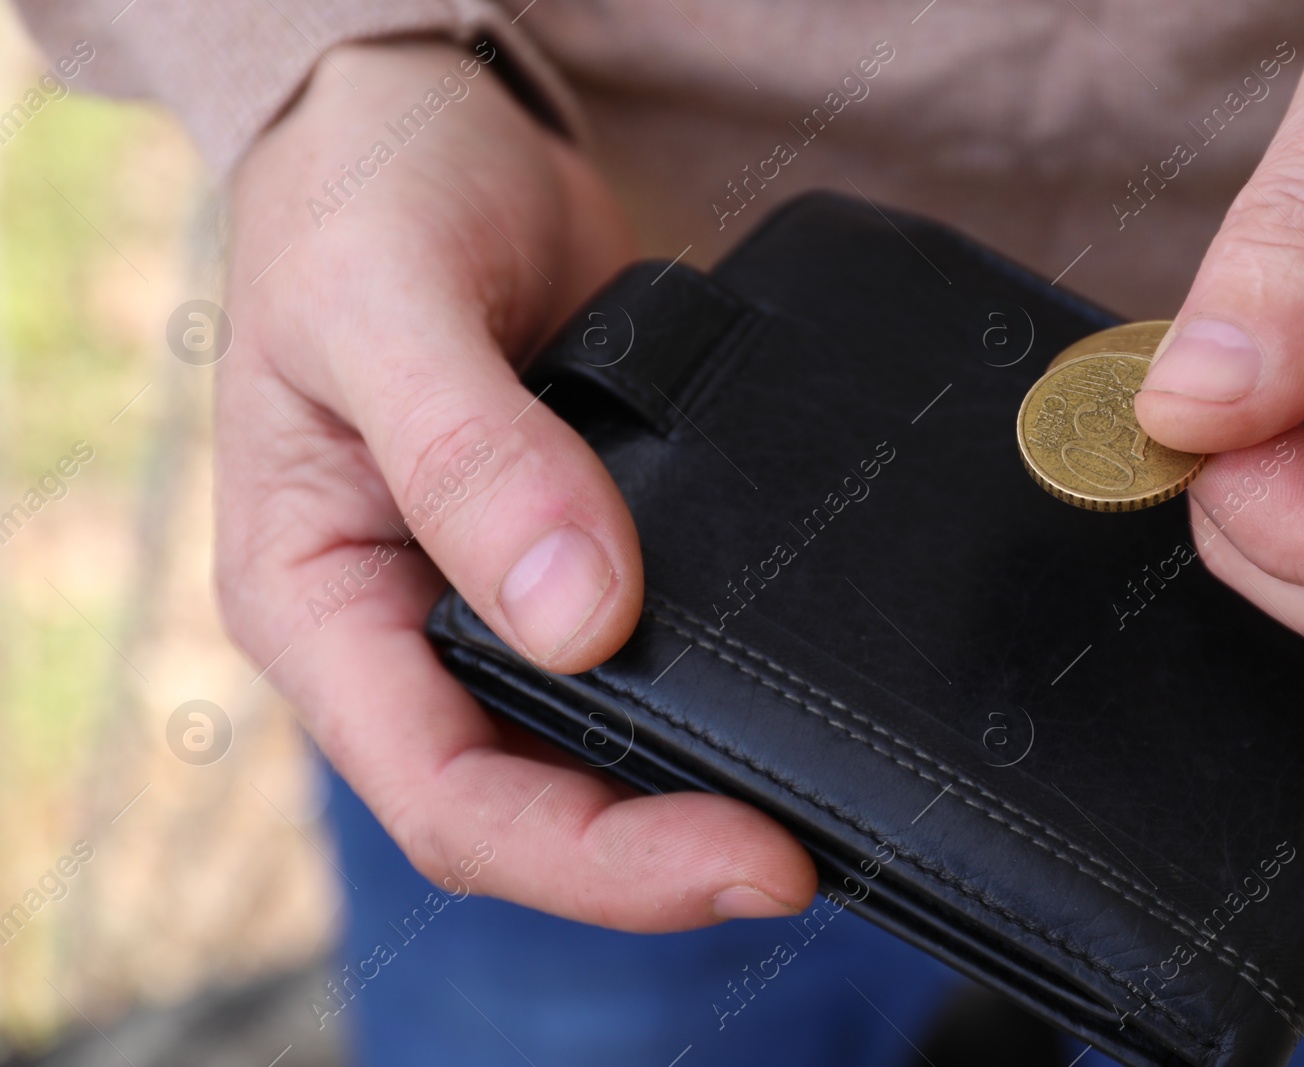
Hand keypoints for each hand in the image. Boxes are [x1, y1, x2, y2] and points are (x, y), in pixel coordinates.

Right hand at [217, 41, 813, 924]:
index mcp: (319, 602)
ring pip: (592, 755)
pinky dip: (716, 694)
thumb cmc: (365, 192)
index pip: (446, 795)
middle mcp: (407, 629)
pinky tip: (793, 694)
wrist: (432, 130)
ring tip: (818, 806)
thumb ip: (469, 455)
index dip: (592, 859)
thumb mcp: (381, 303)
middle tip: (809, 853)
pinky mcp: (577, 557)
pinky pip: (645, 660)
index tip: (746, 855)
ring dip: (694, 793)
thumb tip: (582, 618)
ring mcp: (494, 602)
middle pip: (530, 807)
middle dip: (662, 852)